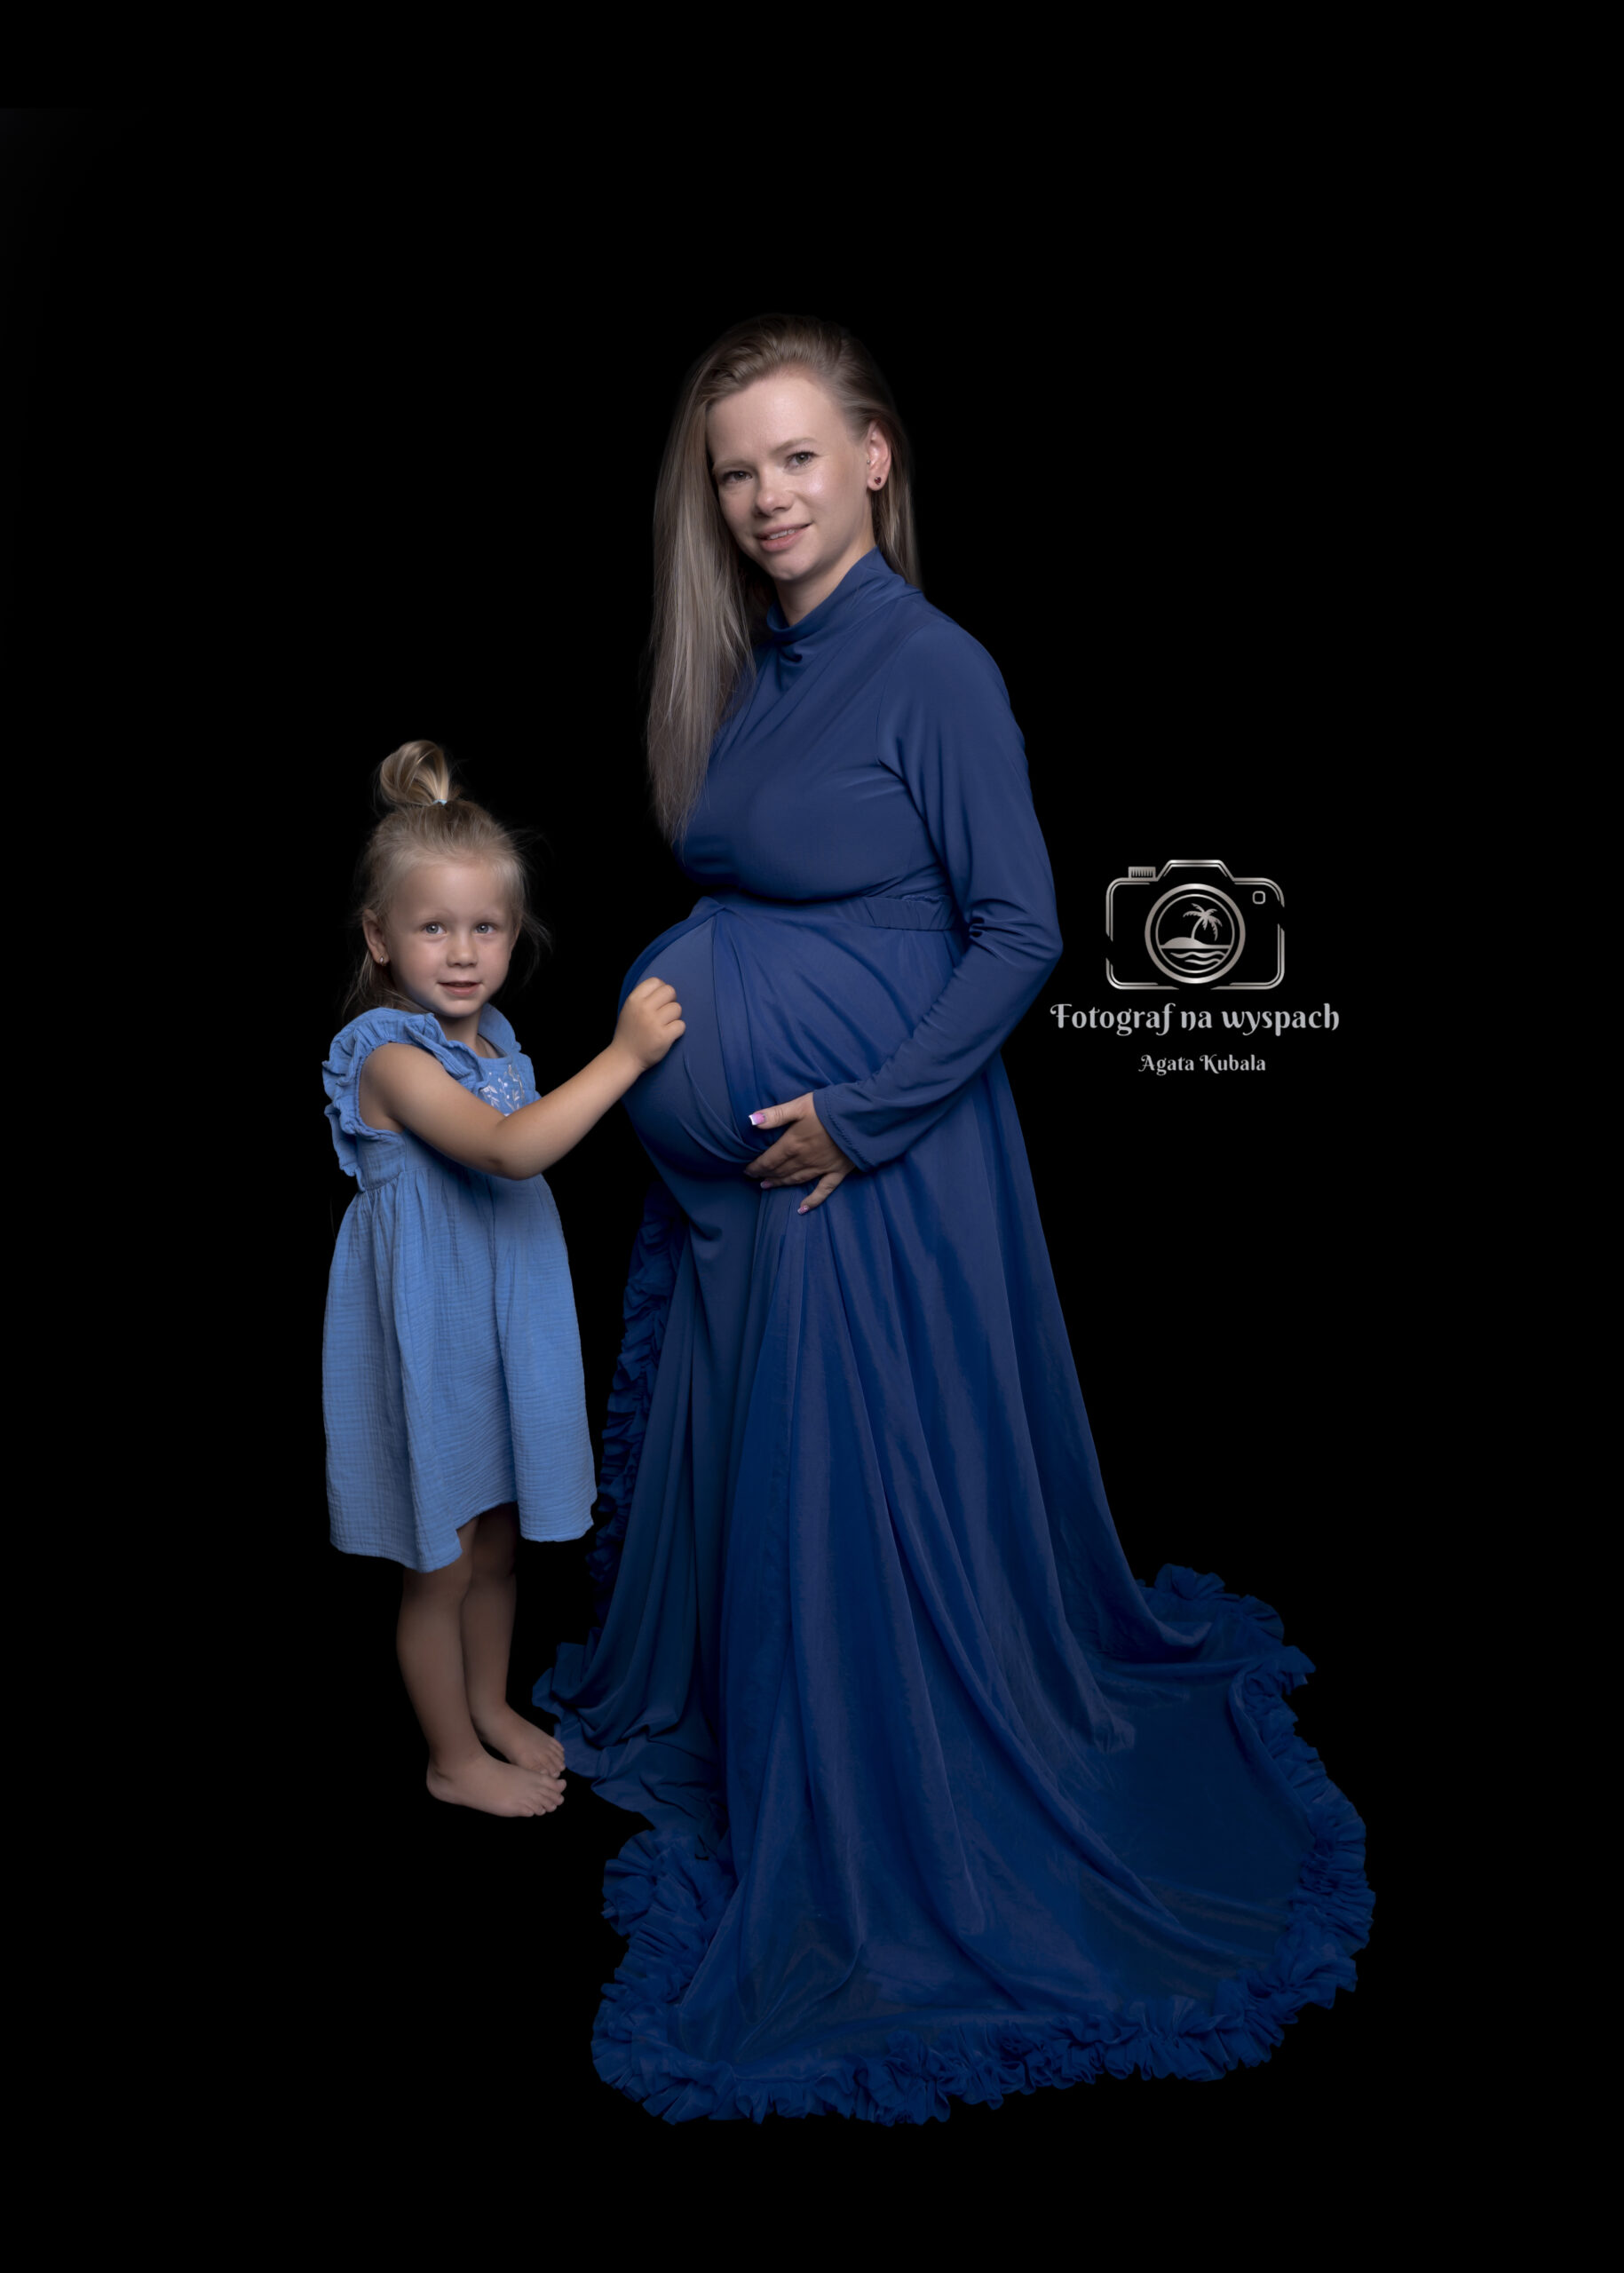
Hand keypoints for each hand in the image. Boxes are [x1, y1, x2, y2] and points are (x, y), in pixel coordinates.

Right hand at [614, 976, 684, 1070]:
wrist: (625, 1057)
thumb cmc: (630, 1032)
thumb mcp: (629, 1009)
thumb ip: (644, 997)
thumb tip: (665, 988)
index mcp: (634, 1000)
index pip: (656, 981)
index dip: (661, 989)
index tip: (660, 1000)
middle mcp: (643, 1009)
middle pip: (670, 991)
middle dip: (671, 1001)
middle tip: (665, 1013)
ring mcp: (654, 1023)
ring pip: (677, 1008)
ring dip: (674, 1017)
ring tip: (665, 1025)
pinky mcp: (664, 1036)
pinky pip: (681, 1025)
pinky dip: (677, 1030)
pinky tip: (668, 1035)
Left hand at [745, 1094, 854, 1211]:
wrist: (862, 1118)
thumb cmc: (830, 1107)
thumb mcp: (801, 1105)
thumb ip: (776, 1114)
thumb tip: (751, 1121)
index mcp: (793, 1144)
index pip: (769, 1160)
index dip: (756, 1166)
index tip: (746, 1170)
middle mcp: (804, 1160)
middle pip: (780, 1171)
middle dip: (766, 1175)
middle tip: (755, 1178)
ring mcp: (821, 1168)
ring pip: (796, 1179)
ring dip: (781, 1184)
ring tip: (768, 1186)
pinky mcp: (837, 1172)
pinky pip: (823, 1191)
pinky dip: (812, 1201)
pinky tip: (802, 1209)